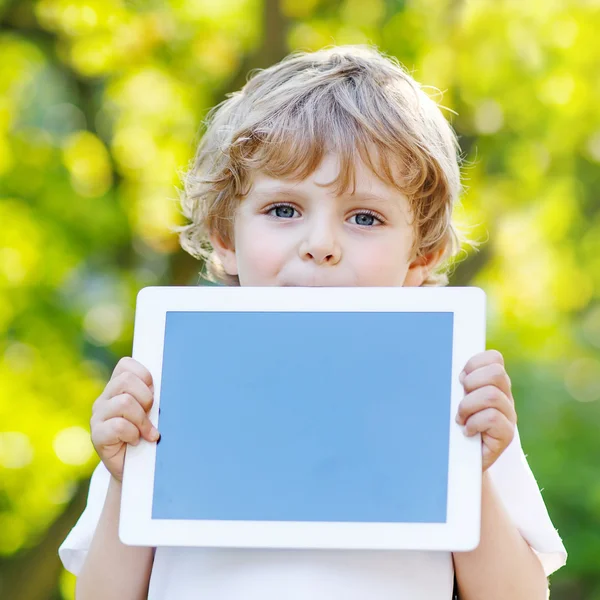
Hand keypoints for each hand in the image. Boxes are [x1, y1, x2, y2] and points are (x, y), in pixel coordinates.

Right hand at [90, 357, 159, 481]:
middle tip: (150, 414)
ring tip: (147, 432)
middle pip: (126, 381)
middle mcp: (105, 399)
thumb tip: (173, 383)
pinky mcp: (97, 436)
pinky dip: (133, 434)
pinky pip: (118, 426)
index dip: (144, 375)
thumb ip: (155, 396)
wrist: (137, 471)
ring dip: (142, 419)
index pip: (126, 364)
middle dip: (146, 398)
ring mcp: (98, 417)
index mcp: (118, 388)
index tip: (153, 392)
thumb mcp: (154, 412)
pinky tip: (135, 441)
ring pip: (124, 402)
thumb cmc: (149, 437)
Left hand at [455, 350, 515, 471]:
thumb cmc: (453, 428)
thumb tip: (452, 373)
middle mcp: (504, 397)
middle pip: (496, 373)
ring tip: (460, 418)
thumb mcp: (453, 401)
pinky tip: (467, 431)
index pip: (494, 358)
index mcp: (493, 383)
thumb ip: (456, 384)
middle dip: (472, 382)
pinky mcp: (507, 435)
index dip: (474, 364)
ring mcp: (508, 416)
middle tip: (461, 398)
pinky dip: (474, 423)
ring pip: (492, 395)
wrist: (460, 462)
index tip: (460, 379)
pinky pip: (493, 417)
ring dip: (468, 405)